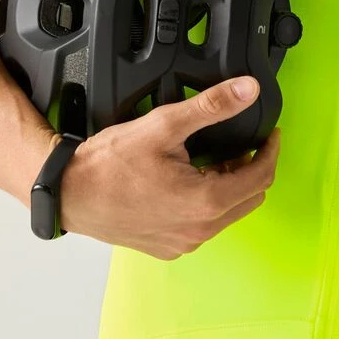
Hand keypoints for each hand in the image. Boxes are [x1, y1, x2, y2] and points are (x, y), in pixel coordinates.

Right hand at [59, 76, 279, 257]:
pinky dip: (207, 204)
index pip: (261, 177)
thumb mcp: (164, 125)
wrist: (68, 193)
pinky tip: (189, 182)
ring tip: (211, 160)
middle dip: (251, 168)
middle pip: (249, 197)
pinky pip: (203, 226)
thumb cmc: (108, 166)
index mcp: (206, 202)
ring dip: (228, 186)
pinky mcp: (168, 247)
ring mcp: (183, 242)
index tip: (269, 135)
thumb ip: (211, 106)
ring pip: (227, 213)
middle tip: (239, 144)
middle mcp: (199, 230)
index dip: (270, 150)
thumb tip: (246, 91)